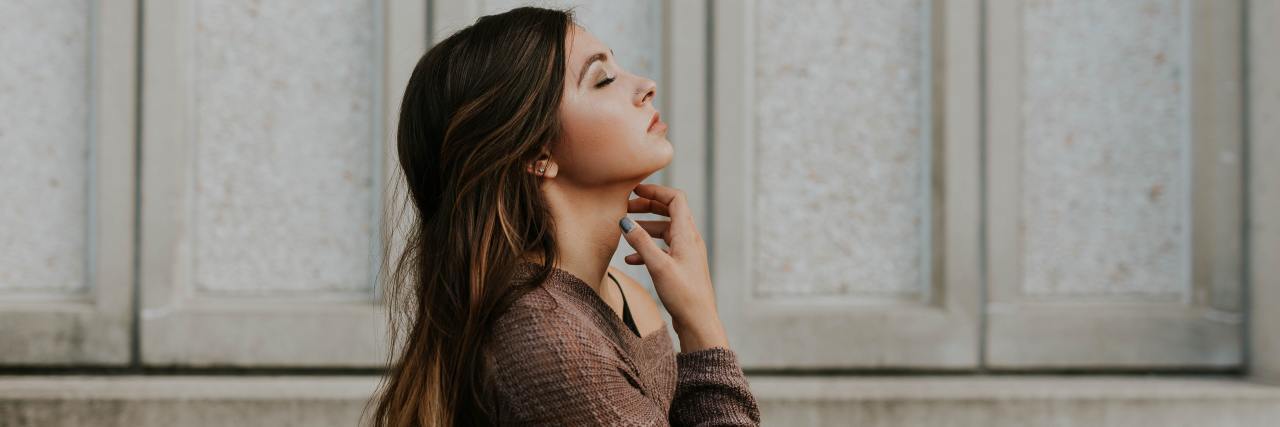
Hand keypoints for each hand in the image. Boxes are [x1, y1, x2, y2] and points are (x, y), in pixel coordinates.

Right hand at [618, 183, 728, 351]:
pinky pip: (664, 249)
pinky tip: (631, 259)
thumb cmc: (682, 294)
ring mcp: (687, 253)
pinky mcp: (682, 267)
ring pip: (665, 231)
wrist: (698, 322)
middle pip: (670, 212)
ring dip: (646, 227)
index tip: (635, 190)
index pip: (675, 199)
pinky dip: (648, 248)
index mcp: (687, 234)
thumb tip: (625, 221)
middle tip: (626, 207)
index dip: (656, 191)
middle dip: (647, 207)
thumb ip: (641, 242)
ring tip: (625, 231)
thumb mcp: (658, 266)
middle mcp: (690, 240)